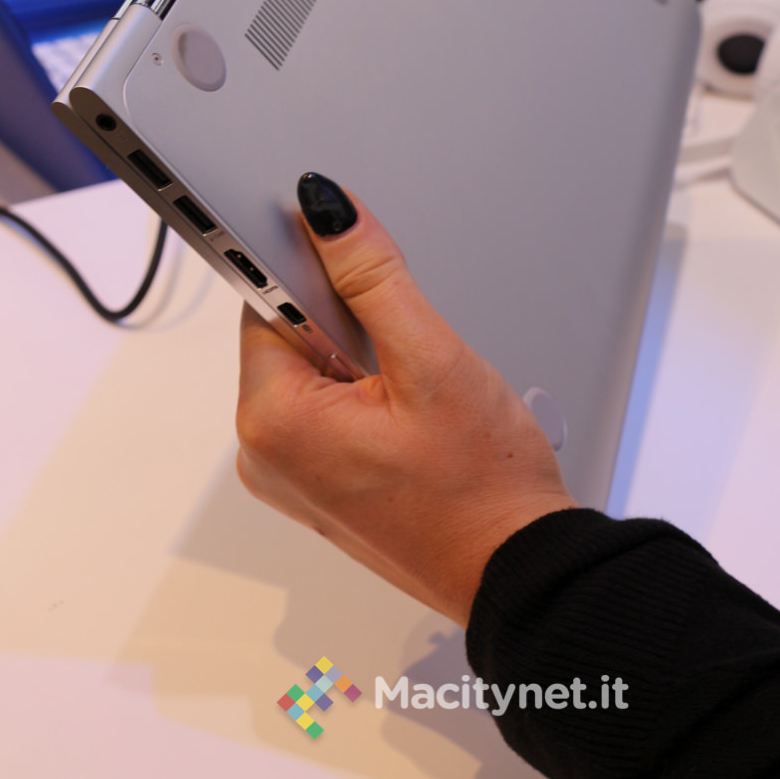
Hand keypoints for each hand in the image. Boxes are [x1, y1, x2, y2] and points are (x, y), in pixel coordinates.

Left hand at [236, 175, 575, 627]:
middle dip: (349, 323)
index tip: (355, 266)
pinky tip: (411, 419)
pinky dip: (366, 394)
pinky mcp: (319, 485)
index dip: (314, 272)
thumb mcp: (430, 358)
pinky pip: (327, 409)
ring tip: (417, 396)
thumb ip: (371, 274)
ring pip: (314, 369)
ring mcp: (290, 476)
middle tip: (409, 355)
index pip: (265, 300)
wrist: (515, 568)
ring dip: (363, 360)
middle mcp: (264, 456)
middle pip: (291, 333)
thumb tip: (327, 210)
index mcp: (271, 422)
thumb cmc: (480, 488)